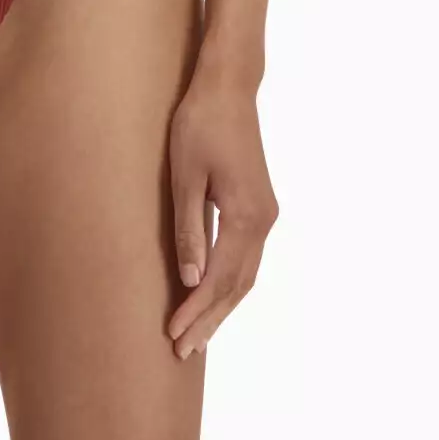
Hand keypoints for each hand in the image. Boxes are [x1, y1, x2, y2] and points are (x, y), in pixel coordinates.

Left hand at [165, 65, 279, 360]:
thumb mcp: (185, 176)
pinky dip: (229, 282)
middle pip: (237, 286)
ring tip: (196, 334)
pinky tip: (212, 294)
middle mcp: (263, 221)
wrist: (228, 87)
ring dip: (221, 305)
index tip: (174, 337)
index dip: (196, 311)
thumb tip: (189, 280)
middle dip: (210, 320)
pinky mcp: (258, 205)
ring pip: (245, 275)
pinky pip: (245, 257)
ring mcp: (265, 214)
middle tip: (183, 352)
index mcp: (246, 217)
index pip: (219, 280)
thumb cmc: (200, 124)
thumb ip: (189, 229)